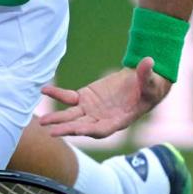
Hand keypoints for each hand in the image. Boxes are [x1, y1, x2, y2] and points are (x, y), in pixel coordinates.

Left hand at [39, 57, 171, 138]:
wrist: (140, 83)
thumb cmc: (149, 87)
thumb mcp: (150, 83)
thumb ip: (146, 75)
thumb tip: (148, 61)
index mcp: (118, 120)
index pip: (102, 129)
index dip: (90, 130)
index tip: (77, 131)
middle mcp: (102, 118)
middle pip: (82, 126)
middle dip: (67, 129)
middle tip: (52, 132)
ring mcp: (91, 110)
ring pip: (72, 116)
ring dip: (57, 118)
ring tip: (42, 121)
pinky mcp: (85, 98)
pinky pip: (68, 98)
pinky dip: (57, 94)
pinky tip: (45, 89)